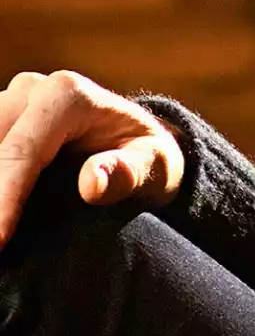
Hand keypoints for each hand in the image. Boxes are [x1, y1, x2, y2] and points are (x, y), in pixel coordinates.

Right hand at [0, 70, 183, 247]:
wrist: (139, 144)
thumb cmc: (149, 158)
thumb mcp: (157, 168)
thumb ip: (129, 174)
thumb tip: (92, 183)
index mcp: (68, 96)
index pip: (23, 151)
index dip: (4, 197)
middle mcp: (32, 89)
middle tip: (0, 245)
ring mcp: (10, 100)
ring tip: (0, 240)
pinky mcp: (1, 117)